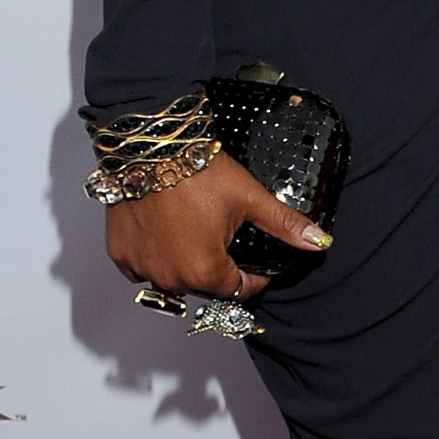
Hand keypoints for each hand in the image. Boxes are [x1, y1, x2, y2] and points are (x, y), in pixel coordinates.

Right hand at [103, 153, 330, 297]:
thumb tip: (318, 242)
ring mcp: (141, 268)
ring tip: (198, 235)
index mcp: (205, 271)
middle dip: (220, 271)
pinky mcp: (119, 254)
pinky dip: (156, 257)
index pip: (238, 291)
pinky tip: (168, 235)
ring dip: (187, 266)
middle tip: (227, 242)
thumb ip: (284, 226)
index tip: (259, 266)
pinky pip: (142, 268)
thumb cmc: (198, 171)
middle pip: (205, 287)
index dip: (254, 279)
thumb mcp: (250, 198)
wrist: (150, 147)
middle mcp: (170, 278)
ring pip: (173, 280)